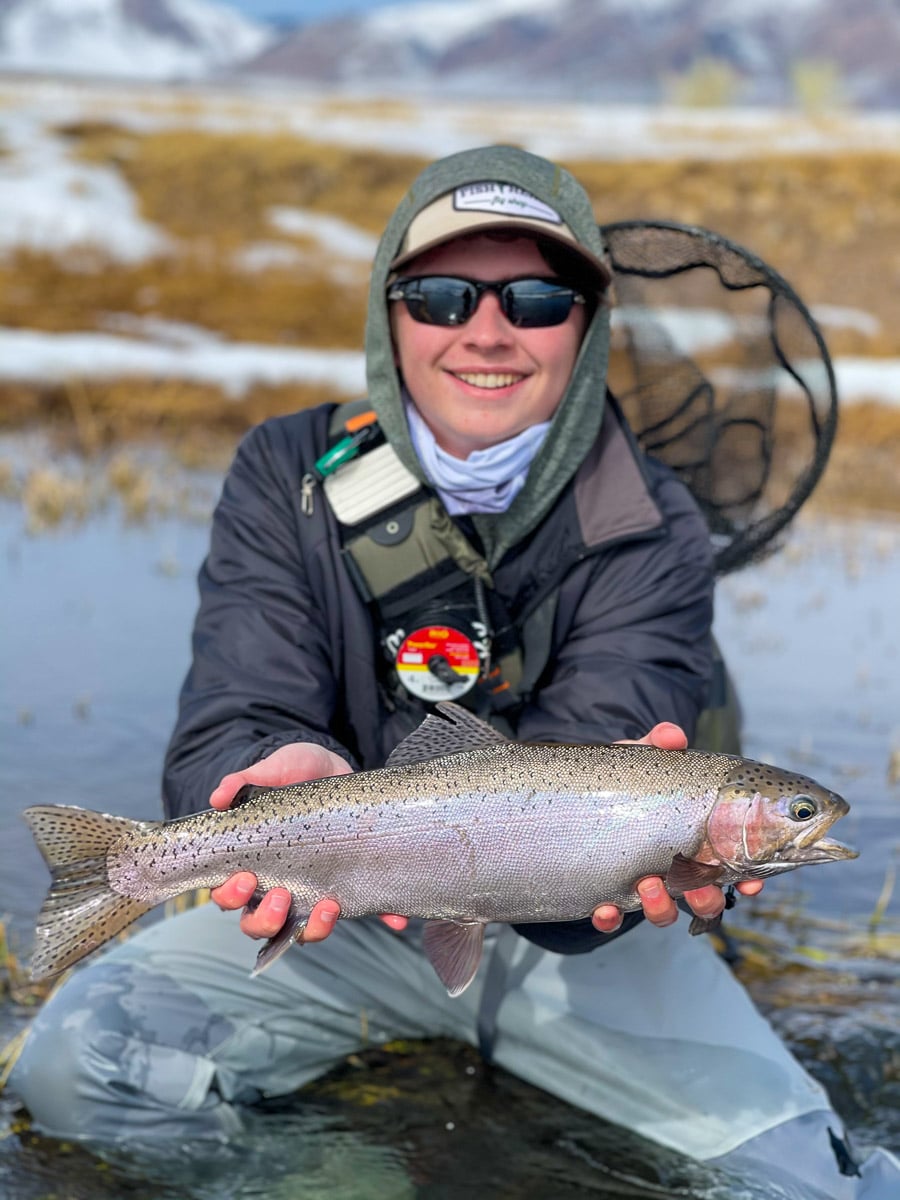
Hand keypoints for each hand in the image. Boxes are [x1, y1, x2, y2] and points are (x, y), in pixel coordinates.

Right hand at [209, 742, 407, 941]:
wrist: (335, 766)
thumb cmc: (295, 772)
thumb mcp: (274, 769)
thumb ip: (247, 780)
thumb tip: (219, 797)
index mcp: (254, 861)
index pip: (229, 894)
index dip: (231, 896)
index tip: (245, 879)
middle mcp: (279, 883)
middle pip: (260, 924)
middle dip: (267, 919)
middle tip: (282, 897)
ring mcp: (315, 888)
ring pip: (305, 929)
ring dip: (315, 928)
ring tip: (328, 906)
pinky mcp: (350, 884)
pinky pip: (367, 911)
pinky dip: (382, 919)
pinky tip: (395, 919)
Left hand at [590, 722, 763, 933]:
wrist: (574, 798)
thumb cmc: (623, 781)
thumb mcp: (640, 761)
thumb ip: (657, 746)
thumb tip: (673, 736)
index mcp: (692, 841)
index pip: (730, 866)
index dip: (746, 880)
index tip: (750, 883)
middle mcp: (672, 868)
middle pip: (703, 897)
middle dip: (705, 898)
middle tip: (696, 885)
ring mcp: (640, 885)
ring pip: (663, 913)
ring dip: (661, 907)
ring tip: (649, 885)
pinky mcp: (605, 895)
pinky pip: (610, 918)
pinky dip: (609, 918)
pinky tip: (604, 909)